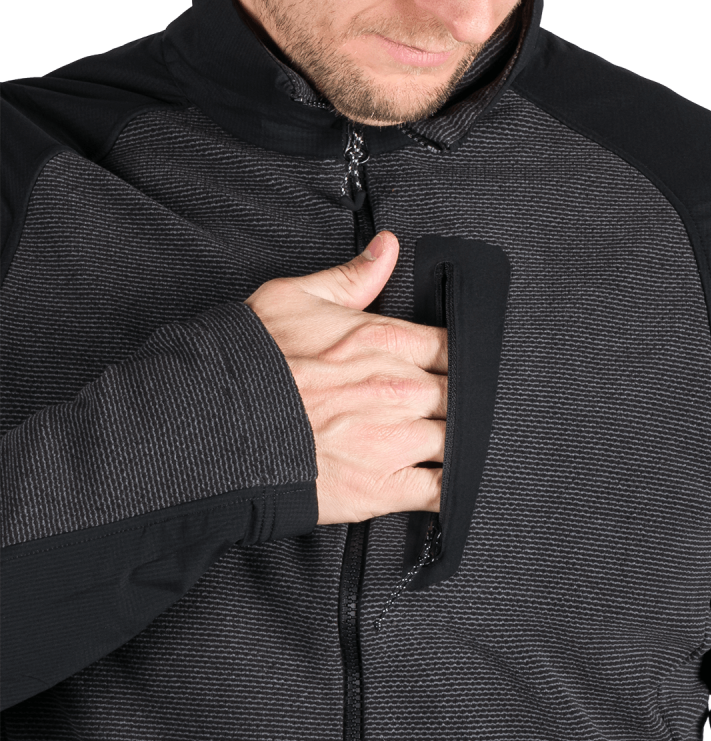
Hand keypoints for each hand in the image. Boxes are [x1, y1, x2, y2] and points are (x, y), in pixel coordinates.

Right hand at [244, 231, 446, 525]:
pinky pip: (441, 492)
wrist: (220, 424)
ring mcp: (398, 440)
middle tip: (440, 409)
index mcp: (388, 341)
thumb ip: (352, 277)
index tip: (447, 369)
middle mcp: (402, 389)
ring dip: (453, 443)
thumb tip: (388, 248)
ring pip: (458, 442)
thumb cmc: (254, 362)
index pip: (454, 347)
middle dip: (455, 402)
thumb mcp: (296, 298)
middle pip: (461, 396)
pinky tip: (444, 486)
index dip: (457, 360)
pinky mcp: (386, 487)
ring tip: (438, 445)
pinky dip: (450, 490)